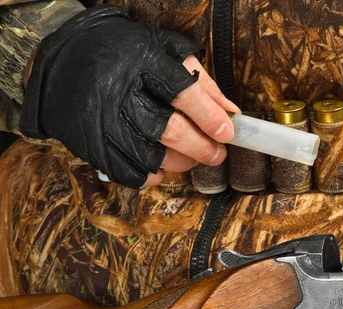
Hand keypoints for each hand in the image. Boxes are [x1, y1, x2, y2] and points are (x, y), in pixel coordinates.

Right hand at [21, 5, 239, 187]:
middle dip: (202, 148)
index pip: (183, 93)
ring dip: (181, 163)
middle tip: (217, 154)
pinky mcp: (91, 145)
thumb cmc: (125, 55)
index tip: (228, 133)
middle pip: (170, 131)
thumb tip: (231, 112)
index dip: (209, 117)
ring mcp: (102, 121)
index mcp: (141, 61)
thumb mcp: (165, 51)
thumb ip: (201, 80)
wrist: (64, 61)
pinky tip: (162, 167)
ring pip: (152, 155)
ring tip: (193, 158)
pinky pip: (128, 173)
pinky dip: (152, 176)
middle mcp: (118, 91)